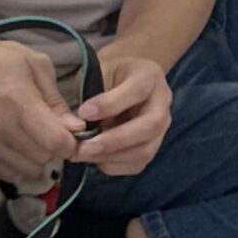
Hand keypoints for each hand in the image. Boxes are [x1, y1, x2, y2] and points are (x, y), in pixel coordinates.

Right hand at [0, 39, 84, 184]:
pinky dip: (20, 165)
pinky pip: (7, 173)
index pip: (55, 142)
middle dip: (56, 149)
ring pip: (27, 170)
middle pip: (44, 158)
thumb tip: (76, 127)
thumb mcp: (34, 64)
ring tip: (36, 140)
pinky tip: (20, 148)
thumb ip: (56, 98)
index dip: (71, 142)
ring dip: (39, 159)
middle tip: (53, 133)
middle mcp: (0, 128)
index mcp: (18, 101)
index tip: (72, 132)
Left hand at [70, 50, 172, 175]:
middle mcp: (162, 104)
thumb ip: (91, 93)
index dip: (110, 104)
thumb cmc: (109, 76)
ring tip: (82, 154)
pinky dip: (112, 165)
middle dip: (114, 140)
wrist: (125, 83)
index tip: (83, 113)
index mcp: (149, 77)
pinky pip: (136, 164)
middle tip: (83, 147)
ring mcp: (161, 129)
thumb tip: (75, 124)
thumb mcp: (100, 72)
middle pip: (149, 126)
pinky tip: (93, 157)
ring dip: (110, 157)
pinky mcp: (152, 147)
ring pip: (144, 151)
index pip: (136, 91)